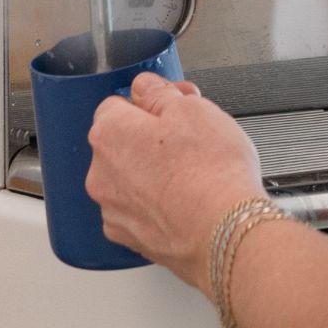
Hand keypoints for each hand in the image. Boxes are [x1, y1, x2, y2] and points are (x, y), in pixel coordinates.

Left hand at [86, 73, 263, 287]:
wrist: (226, 233)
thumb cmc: (211, 173)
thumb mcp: (192, 108)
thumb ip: (159, 92)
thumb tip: (147, 88)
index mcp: (110, 134)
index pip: (118, 105)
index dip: (152, 103)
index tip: (174, 108)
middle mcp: (101, 174)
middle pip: (124, 143)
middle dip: (152, 138)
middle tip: (191, 139)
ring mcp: (114, 211)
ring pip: (131, 180)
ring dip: (154, 173)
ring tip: (194, 174)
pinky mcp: (132, 239)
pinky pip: (140, 212)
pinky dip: (158, 206)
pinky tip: (186, 201)